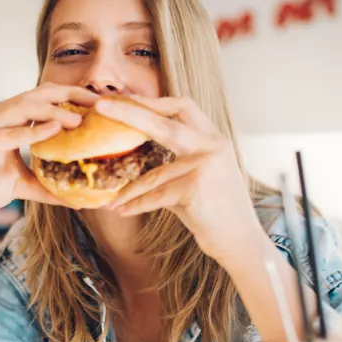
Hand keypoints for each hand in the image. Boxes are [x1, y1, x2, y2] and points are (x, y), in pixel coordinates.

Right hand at [0, 83, 99, 229]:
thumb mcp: (24, 185)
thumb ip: (49, 186)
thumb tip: (79, 201)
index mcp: (10, 117)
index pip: (46, 98)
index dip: (73, 97)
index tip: (100, 103)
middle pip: (39, 94)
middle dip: (70, 95)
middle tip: (98, 103)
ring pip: (25, 108)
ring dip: (54, 111)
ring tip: (79, 119)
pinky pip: (9, 133)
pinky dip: (32, 131)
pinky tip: (53, 131)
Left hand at [95, 96, 260, 263]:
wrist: (241, 242)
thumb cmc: (217, 213)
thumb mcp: (199, 178)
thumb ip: (174, 163)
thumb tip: (136, 158)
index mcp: (213, 139)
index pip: (183, 107)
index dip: (153, 102)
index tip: (126, 99)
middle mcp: (212, 146)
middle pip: (164, 121)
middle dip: (129, 112)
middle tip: (100, 106)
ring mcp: (205, 165)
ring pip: (154, 174)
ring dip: (129, 190)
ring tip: (110, 200)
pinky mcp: (195, 187)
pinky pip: (156, 195)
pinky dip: (137, 205)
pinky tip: (121, 210)